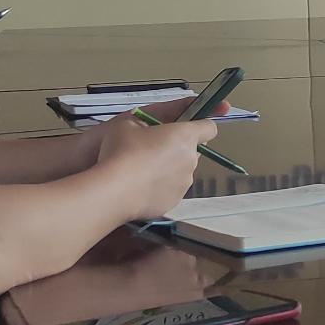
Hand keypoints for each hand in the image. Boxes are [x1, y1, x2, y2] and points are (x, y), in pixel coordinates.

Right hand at [94, 113, 213, 217]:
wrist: (115, 190)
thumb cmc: (122, 151)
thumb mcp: (128, 123)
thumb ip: (146, 123)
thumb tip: (148, 129)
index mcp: (184, 136)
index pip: (208, 127)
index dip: (199, 125)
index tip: (184, 127)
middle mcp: (191, 160)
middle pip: (193, 150)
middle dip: (178, 148)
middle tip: (153, 149)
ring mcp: (184, 183)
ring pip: (182, 171)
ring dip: (169, 168)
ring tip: (143, 171)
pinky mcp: (174, 201)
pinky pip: (172, 189)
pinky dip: (161, 187)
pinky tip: (141, 186)